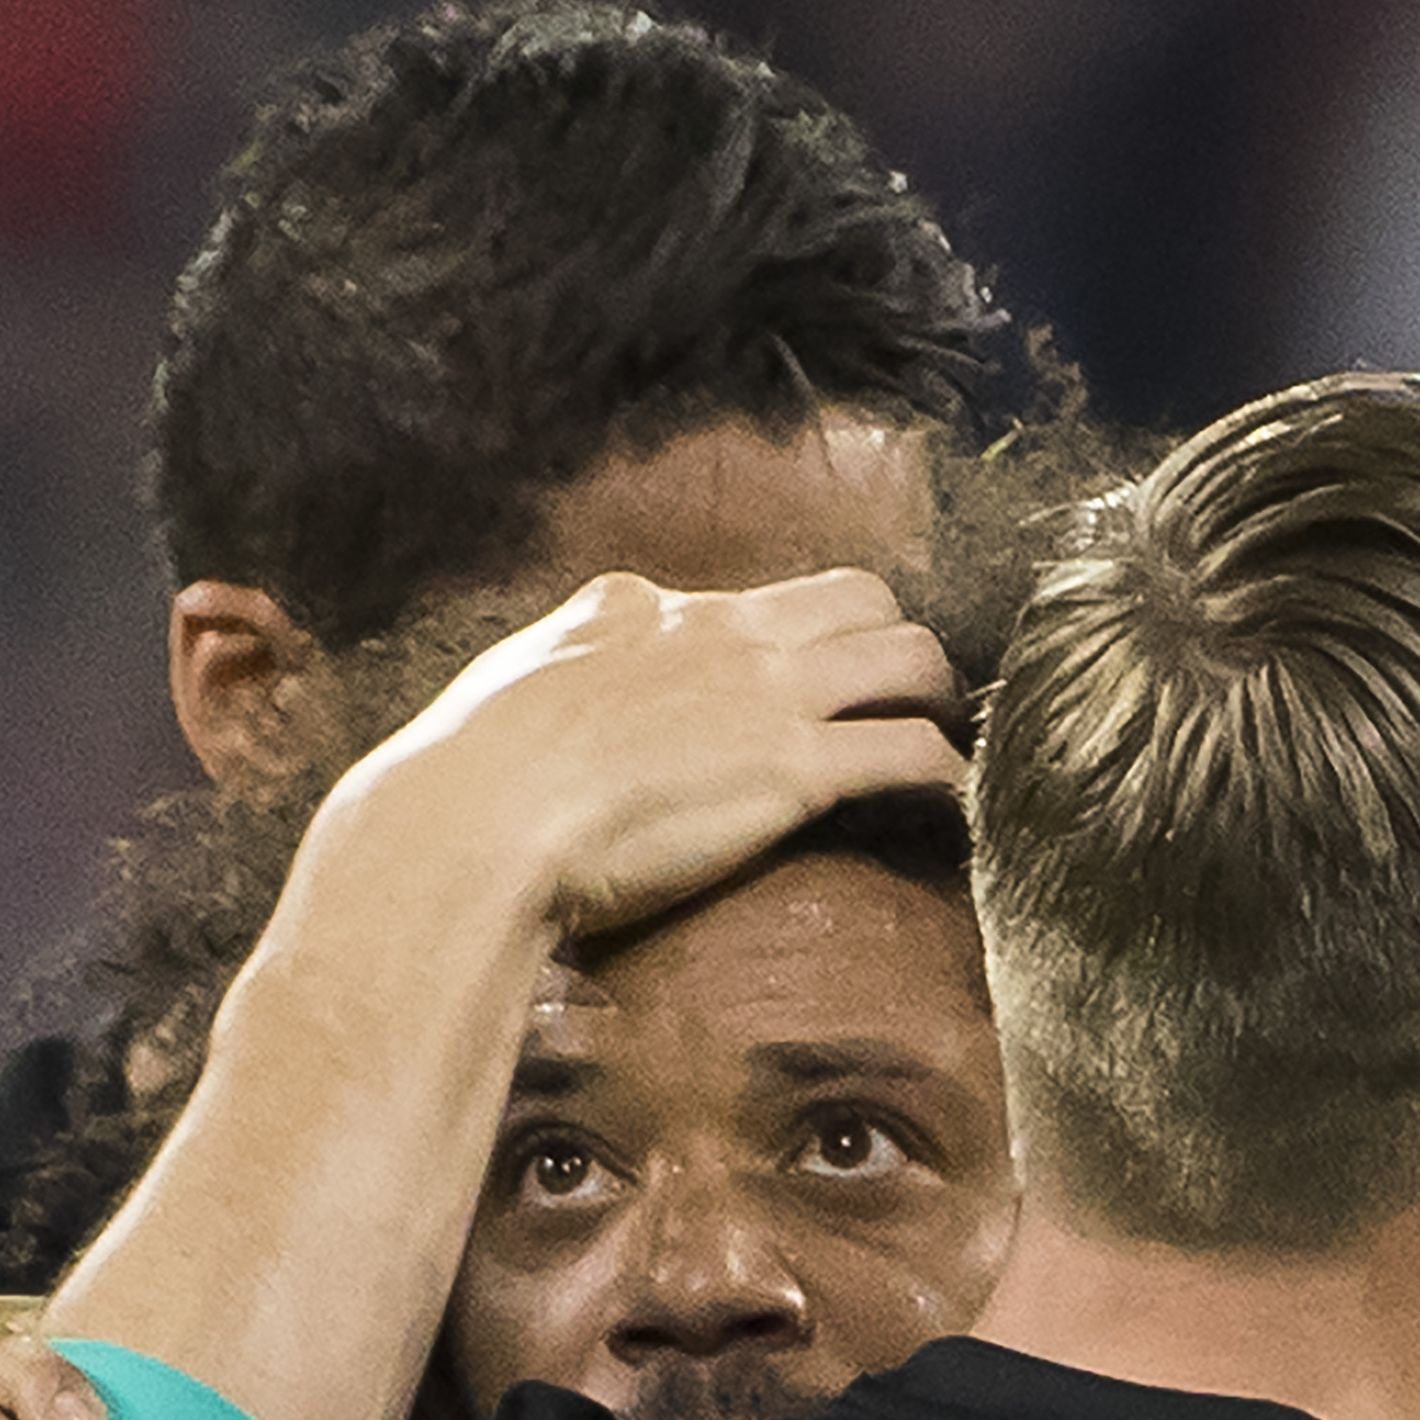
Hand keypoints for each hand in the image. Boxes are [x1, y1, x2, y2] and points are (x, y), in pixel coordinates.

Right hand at [308, 569, 962, 936]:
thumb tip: (530, 717)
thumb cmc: (460, 786)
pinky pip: (910, 753)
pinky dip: (948, 775)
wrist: (474, 823)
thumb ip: (541, 692)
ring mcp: (762, 694)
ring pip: (905, 654)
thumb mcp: (498, 700)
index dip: (774, 639)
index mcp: (633, 609)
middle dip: (888, 635)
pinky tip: (958, 803)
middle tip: (902, 692)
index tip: (783, 683)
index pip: (735, 598)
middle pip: (852, 596)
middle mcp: (713, 631)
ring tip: (949, 736)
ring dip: (938, 693)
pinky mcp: (793, 769)